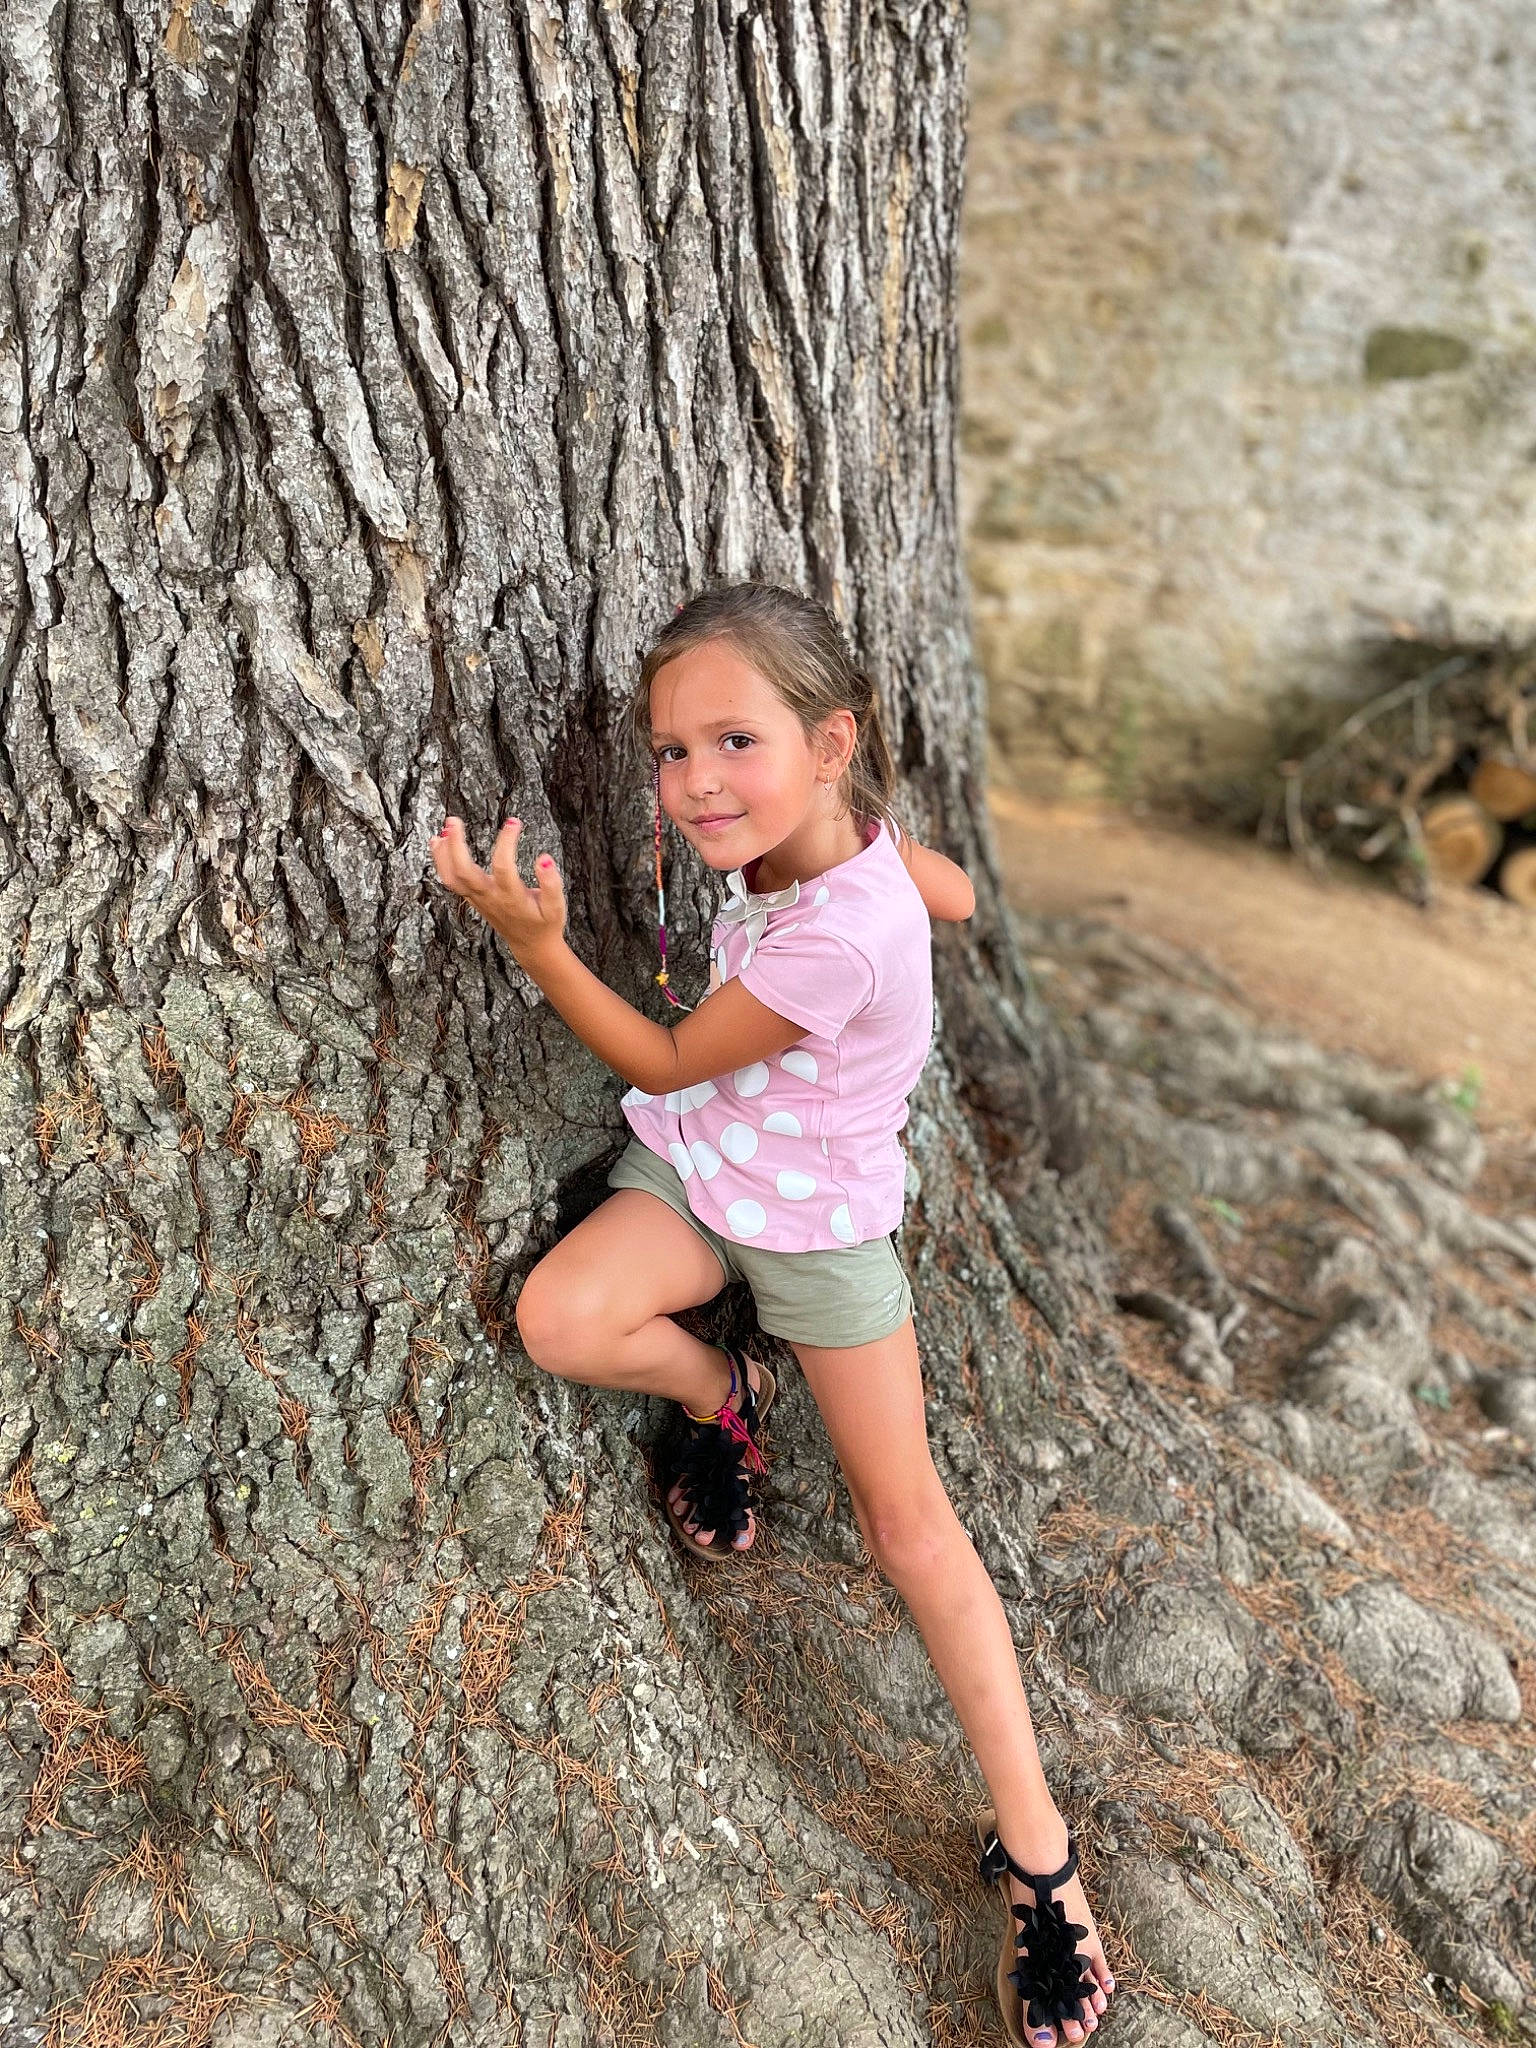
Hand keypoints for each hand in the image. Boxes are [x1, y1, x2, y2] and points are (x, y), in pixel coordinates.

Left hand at [429, 816, 566, 960]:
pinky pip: (451, 880)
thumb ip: (551, 883)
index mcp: (511, 897)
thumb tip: (544, 859)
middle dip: (456, 845)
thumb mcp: (557, 906)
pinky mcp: (473, 898)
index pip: (503, 866)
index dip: (506, 842)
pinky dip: (441, 860)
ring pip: (451, 878)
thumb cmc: (544, 923)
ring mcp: (478, 899)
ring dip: (443, 853)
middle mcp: (490, 898)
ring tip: (443, 829)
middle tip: (453, 821)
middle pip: (464, 872)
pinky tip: (439, 841)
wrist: (531, 945)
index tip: (514, 822)